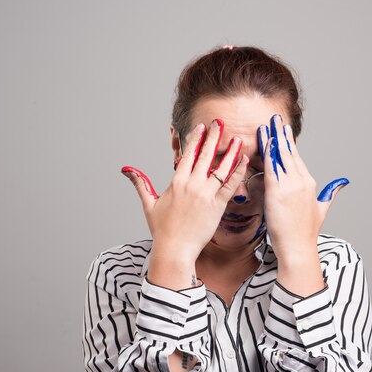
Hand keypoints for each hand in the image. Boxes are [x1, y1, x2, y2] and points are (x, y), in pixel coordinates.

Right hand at [121, 119, 248, 285]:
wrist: (175, 249)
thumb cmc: (162, 230)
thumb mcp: (149, 203)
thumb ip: (141, 183)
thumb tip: (126, 169)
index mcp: (176, 182)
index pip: (187, 155)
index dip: (195, 139)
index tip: (201, 127)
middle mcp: (191, 185)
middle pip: (204, 155)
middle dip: (213, 137)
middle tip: (220, 123)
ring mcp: (205, 194)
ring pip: (220, 168)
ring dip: (230, 152)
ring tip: (237, 139)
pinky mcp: (218, 206)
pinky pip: (230, 185)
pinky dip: (238, 172)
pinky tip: (244, 161)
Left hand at [258, 114, 348, 267]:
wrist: (298, 248)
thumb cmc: (305, 232)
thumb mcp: (322, 208)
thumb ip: (331, 192)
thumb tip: (342, 182)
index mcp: (310, 183)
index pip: (296, 158)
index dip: (288, 143)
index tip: (283, 130)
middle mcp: (301, 181)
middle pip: (289, 152)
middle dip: (281, 134)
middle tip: (274, 119)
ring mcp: (290, 185)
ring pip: (280, 157)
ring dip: (272, 139)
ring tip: (267, 125)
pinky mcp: (277, 192)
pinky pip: (271, 168)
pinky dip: (268, 154)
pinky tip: (264, 142)